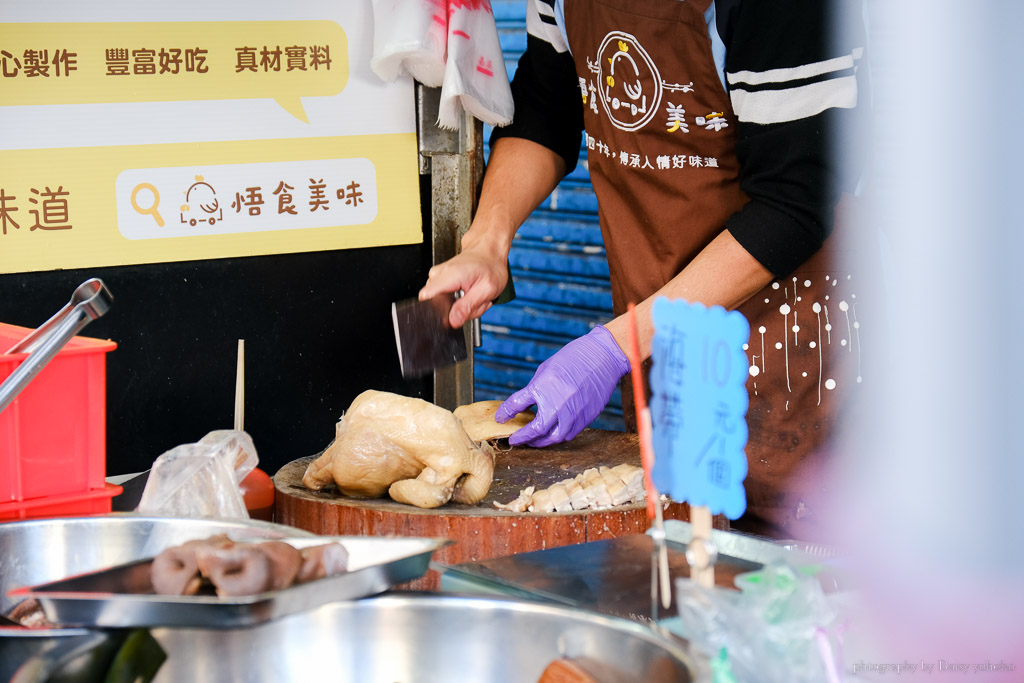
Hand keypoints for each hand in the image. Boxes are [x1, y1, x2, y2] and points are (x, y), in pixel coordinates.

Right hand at [418, 232, 509, 328]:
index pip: (426, 299)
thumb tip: (453, 321)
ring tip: (474, 295)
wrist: (489, 250)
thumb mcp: (487, 289)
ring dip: (461, 306)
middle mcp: (439, 274)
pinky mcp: (440, 278)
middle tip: (474, 301)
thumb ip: (468, 306)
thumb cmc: (491, 265)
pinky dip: (460, 300)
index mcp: (450, 275)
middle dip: (458, 310)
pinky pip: (445, 298)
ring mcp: (438, 276)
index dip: (439, 312)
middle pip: (438, 305)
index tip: (456, 310)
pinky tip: (469, 293)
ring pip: (442, 304)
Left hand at [496, 326, 630, 446]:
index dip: (505, 414)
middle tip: (514, 440)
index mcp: (543, 386)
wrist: (603, 357)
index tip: (501, 419)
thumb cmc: (573, 358)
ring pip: (553, 438)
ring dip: (540, 442)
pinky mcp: (586, 417)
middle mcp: (557, 403)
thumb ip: (536, 389)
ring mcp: (573, 413)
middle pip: (535, 430)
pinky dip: (557, 437)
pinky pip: (569, 434)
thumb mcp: (546, 370)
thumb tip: (526, 405)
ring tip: (532, 441)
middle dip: (522, 437)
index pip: (516, 405)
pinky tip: (551, 434)